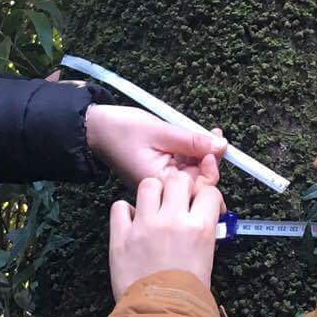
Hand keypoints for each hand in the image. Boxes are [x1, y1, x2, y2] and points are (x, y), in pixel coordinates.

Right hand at [86, 104, 225, 186]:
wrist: (96, 128)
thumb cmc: (121, 130)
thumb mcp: (160, 131)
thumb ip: (191, 141)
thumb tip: (220, 146)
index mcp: (160, 183)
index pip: (197, 188)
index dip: (213, 171)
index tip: (218, 148)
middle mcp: (162, 186)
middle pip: (198, 181)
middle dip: (212, 160)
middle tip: (216, 136)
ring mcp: (162, 179)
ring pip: (193, 172)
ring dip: (204, 154)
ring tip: (209, 133)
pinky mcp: (162, 170)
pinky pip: (184, 165)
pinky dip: (193, 152)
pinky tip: (199, 138)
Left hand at [109, 170, 223, 296]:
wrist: (161, 315)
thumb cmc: (188, 293)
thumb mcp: (206, 258)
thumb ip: (202, 232)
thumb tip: (198, 218)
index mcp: (199, 227)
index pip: (208, 191)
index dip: (206, 195)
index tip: (202, 203)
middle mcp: (172, 220)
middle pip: (178, 179)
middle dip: (180, 187)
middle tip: (177, 202)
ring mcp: (144, 225)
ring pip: (148, 184)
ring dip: (153, 193)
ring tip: (153, 208)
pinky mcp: (121, 235)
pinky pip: (120, 206)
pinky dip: (125, 211)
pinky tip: (132, 222)